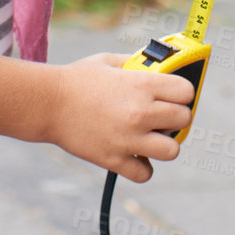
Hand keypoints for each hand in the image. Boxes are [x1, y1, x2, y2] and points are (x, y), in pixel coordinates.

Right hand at [46, 52, 195, 182]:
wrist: (47, 103)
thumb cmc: (77, 79)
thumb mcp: (110, 61)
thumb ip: (136, 65)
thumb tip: (156, 65)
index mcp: (142, 85)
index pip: (186, 92)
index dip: (182, 93)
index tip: (174, 96)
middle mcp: (140, 112)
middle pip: (184, 119)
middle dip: (176, 117)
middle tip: (161, 116)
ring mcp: (128, 138)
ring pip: (172, 150)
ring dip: (164, 145)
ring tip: (150, 138)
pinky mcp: (113, 159)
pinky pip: (145, 173)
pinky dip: (142, 167)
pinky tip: (134, 155)